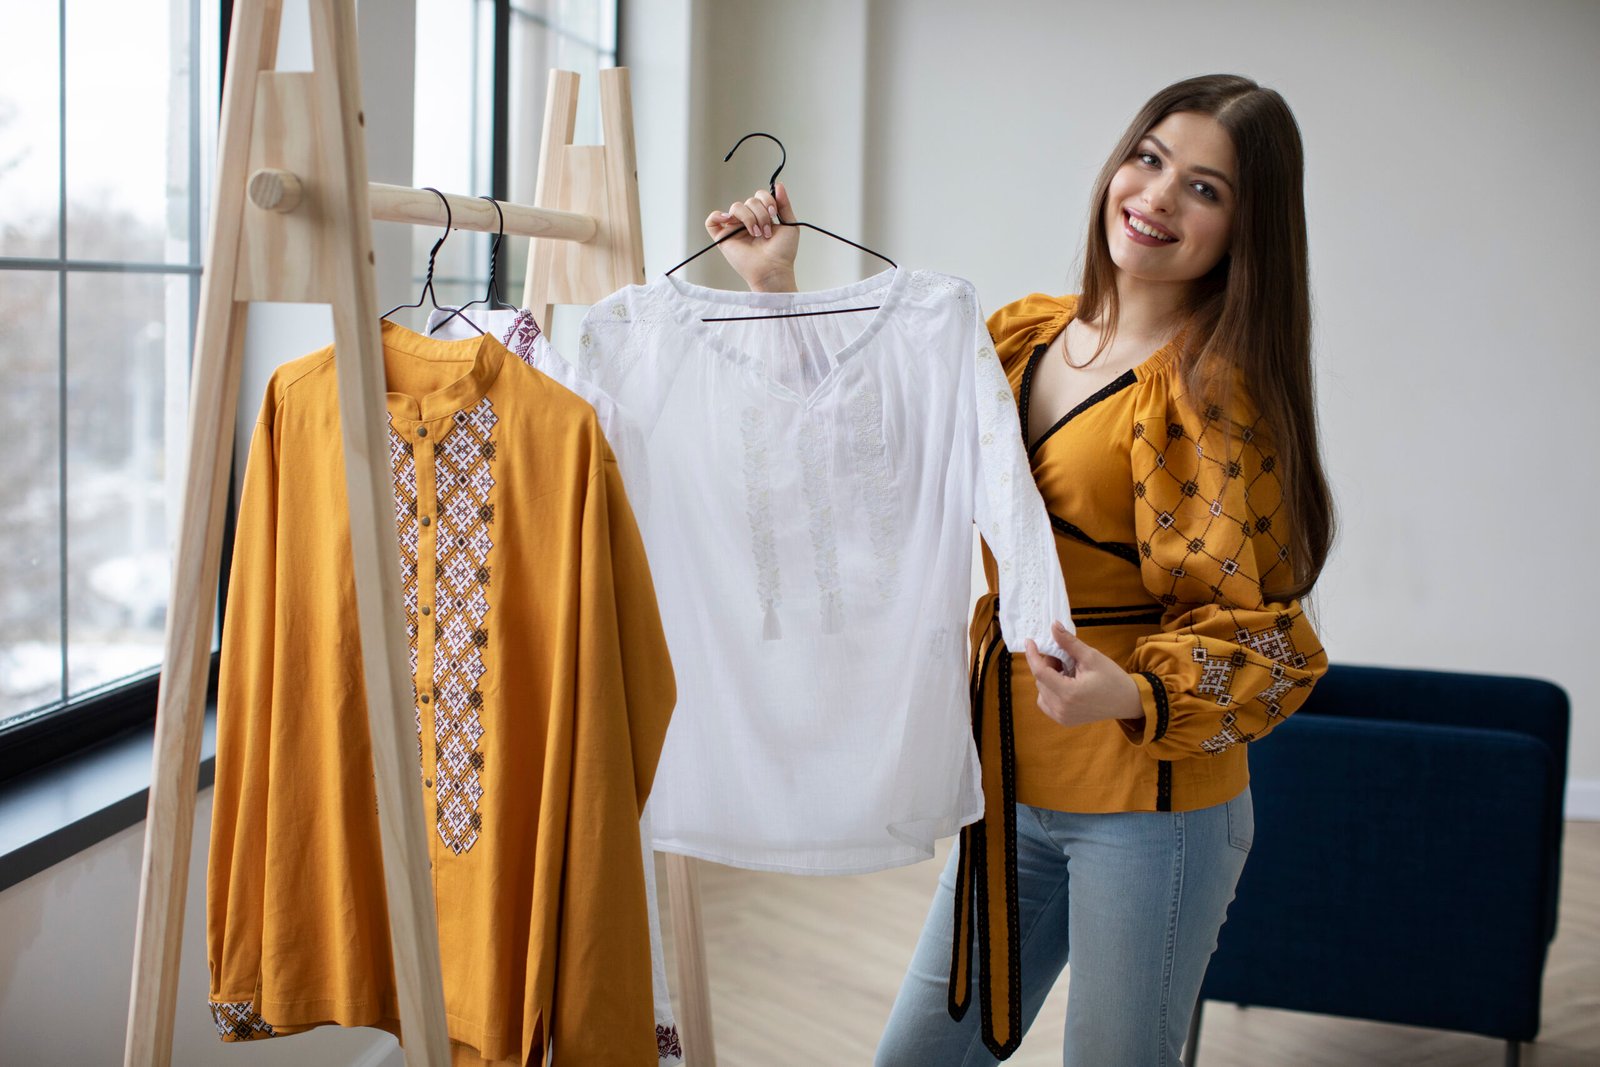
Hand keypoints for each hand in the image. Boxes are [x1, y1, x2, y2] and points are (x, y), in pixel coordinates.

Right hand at [705, 181, 799, 292]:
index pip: (759, 196)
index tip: (774, 213)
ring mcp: (734, 229)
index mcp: (761, 216)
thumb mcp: (790, 224)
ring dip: (748, 218)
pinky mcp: (723, 239)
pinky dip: (717, 216)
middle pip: (748, 201)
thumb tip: (778, 185)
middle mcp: (747, 221)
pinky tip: (729, 220)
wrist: (774, 269)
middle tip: (766, 231)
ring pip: (735, 208)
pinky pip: (711, 221)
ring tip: (756, 234)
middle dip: (760, 213)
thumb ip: (784, 204)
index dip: (766, 199)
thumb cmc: (783, 252)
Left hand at [1023, 622, 1145, 728]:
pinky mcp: (1064, 720)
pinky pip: (1046, 702)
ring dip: (1048, 677)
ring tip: (1067, 670)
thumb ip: (1068, 643)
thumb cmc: (1112, 678)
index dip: (1033, 655)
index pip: (1040, 672)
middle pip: (1040, 680)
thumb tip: (1053, 626)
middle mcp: (1062, 709)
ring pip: (1041, 691)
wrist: (1127, 701)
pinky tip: (1064, 682)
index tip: (1030, 641)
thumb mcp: (1091, 657)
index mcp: (1069, 693)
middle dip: (1047, 664)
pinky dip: (1050, 690)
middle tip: (1062, 655)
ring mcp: (1062, 717)